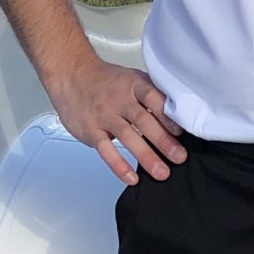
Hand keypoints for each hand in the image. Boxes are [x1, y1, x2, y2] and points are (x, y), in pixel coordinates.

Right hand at [50, 56, 187, 184]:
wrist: (71, 76)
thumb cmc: (106, 81)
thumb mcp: (132, 79)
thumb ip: (152, 96)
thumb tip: (179, 116)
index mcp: (134, 85)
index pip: (154, 99)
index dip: (168, 116)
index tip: (181, 132)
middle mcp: (120, 100)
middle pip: (144, 121)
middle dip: (163, 141)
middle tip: (179, 157)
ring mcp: (104, 115)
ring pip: (127, 137)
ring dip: (146, 156)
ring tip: (161, 172)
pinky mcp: (91, 130)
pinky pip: (106, 150)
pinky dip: (118, 165)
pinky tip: (131, 177)